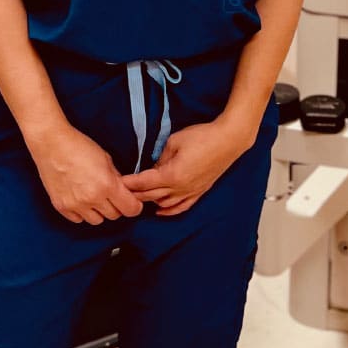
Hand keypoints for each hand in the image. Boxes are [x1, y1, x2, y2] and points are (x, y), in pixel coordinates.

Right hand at [27, 123, 142, 224]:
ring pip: (97, 220)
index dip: (134, 206)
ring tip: (95, 196)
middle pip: (114, 216)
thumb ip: (116, 178)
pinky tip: (81, 199)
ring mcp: (75, 205)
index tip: (133, 202)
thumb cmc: (79, 146)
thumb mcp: (106, 158)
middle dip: (117, 206)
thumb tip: (123, 190)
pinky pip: (78, 220)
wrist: (52, 144)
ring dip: (99, 211)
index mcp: (107, 185)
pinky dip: (82, 212)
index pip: (130, 209)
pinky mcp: (61, 207)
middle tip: (112, 195)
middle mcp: (92, 199)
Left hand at [122, 120, 248, 215]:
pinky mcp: (200, 191)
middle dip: (135, 193)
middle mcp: (180, 188)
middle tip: (121, 191)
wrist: (228, 140)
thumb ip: (161, 157)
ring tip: (137, 199)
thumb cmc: (203, 136)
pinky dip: (169, 211)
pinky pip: (181, 207)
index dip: (130, 183)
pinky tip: (160, 210)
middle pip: (151, 195)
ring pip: (164, 203)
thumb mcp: (175, 141)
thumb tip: (154, 167)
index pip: (144, 183)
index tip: (118, 182)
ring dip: (150, 201)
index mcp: (171, 175)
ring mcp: (190, 192)